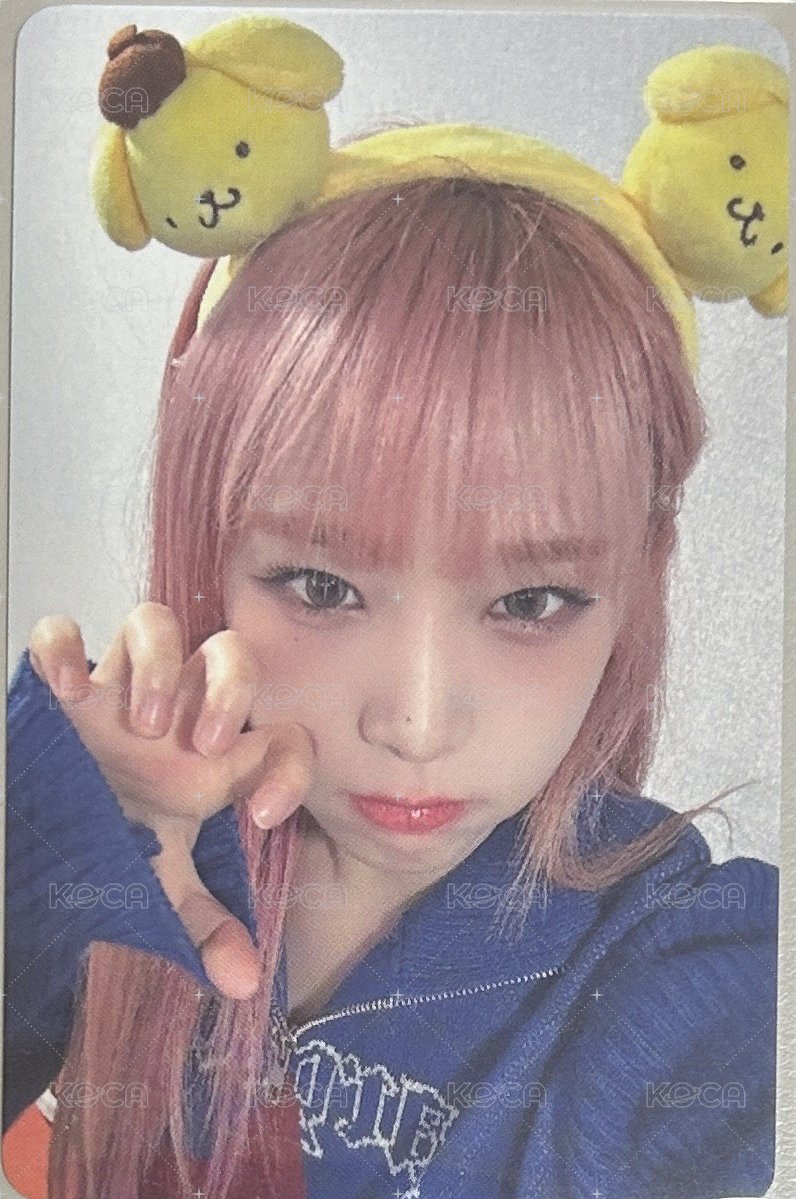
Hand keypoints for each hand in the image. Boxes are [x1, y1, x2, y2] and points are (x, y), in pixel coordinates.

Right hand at [28, 603, 316, 998]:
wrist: (50, 814)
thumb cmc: (118, 833)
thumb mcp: (160, 879)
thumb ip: (203, 921)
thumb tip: (245, 982)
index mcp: (217, 753)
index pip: (283, 734)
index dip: (289, 766)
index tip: (260, 816)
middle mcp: (178, 709)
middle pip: (230, 652)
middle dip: (228, 690)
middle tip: (203, 746)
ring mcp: (119, 688)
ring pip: (156, 623)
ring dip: (157, 666)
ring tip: (143, 728)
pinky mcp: (62, 681)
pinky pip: (63, 632)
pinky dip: (61, 646)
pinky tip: (64, 687)